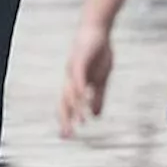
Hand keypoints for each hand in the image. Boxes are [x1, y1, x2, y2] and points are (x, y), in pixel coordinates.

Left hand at [58, 21, 114, 138]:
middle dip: (65, 119)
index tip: (67, 136)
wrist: (97, 30)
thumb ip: (98, 97)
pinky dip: (79, 88)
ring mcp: (74, 69)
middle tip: (66, 136)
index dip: (67, 120)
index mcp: (76, 84)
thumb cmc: (98, 53)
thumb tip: (95, 116)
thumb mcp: (101, 79)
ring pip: (71, 92)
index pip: (68, 105)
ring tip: (78, 122)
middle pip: (65, 102)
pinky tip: (80, 98)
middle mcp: (71, 78)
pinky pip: (78, 77)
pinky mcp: (79, 60)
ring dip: (74, 108)